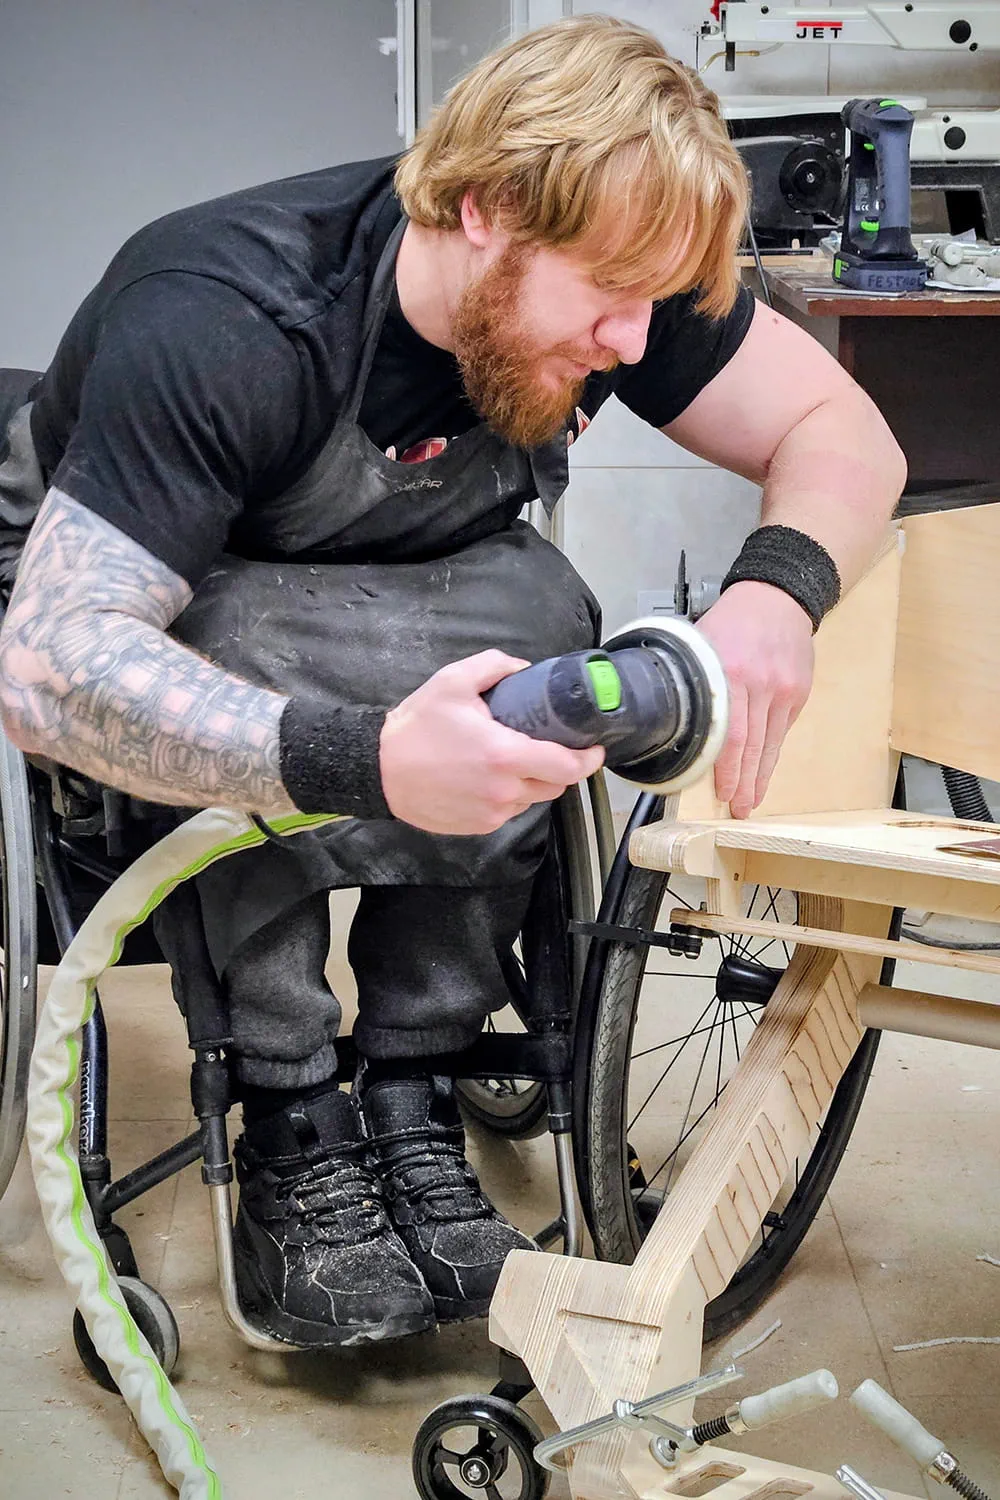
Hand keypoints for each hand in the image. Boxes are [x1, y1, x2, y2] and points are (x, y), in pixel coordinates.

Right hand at [379, 650, 604, 834]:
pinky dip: (509, 796)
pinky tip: (489, 778)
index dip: (589, 759)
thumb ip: (495, 666)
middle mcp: (504, 790)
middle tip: (549, 747)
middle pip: (556, 785)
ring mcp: (492, 813)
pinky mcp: (479, 827)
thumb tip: (525, 669)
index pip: (567, 766)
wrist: (379, 770)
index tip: (595, 749)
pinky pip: (509, 811)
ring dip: (533, 781)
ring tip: (512, 760)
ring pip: (533, 799)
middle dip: (560, 767)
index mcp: (505, 755)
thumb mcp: (453, 682)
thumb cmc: (416, 726)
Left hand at [696, 581, 813, 817]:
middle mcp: (761, 685)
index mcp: (731, 673)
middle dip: (743, 783)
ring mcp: (783, 691)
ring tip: (750, 801)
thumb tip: (669, 716)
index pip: (729, 733)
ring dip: (759, 777)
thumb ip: (692, 680)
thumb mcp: (702, 642)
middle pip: (752, 745)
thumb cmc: (734, 619)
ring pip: (770, 744)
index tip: (721, 792)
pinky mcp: (798, 694)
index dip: (726, 768)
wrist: (778, 598)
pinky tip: (764, 772)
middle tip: (736, 809)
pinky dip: (772, 755)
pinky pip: (782, 732)